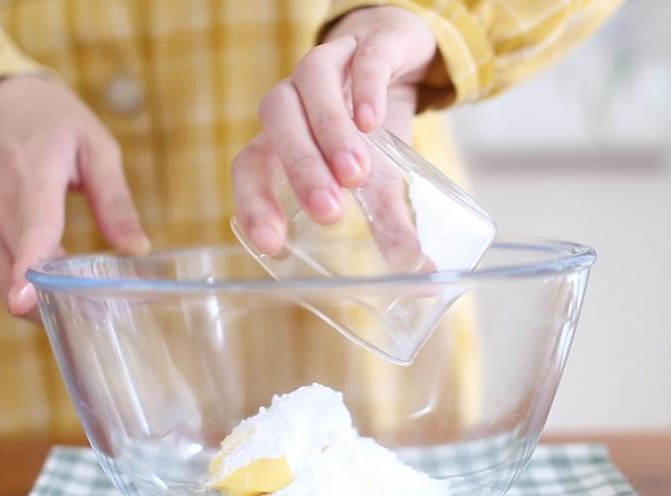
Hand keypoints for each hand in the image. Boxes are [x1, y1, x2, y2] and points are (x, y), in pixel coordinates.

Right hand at [0, 75, 148, 316]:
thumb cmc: (50, 120)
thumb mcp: (95, 146)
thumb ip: (115, 200)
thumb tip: (137, 248)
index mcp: (32, 178)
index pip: (31, 231)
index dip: (27, 271)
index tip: (24, 302)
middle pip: (17, 272)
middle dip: (55, 302)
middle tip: (102, 315)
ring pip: (3, 283)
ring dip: (39, 303)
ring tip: (83, 308)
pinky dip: (24, 290)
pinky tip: (55, 291)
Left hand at [232, 6, 437, 254]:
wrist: (398, 53)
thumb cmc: (370, 129)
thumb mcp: (379, 178)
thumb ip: (389, 222)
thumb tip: (419, 274)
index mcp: (281, 136)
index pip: (251, 165)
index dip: (255, 203)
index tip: (273, 243)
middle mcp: (295, 96)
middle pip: (278, 122)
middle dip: (301, 170)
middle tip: (329, 212)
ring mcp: (330, 64)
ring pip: (310, 84)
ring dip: (328, 131)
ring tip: (355, 176)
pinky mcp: (371, 45)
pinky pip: (361, 59)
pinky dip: (365, 88)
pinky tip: (372, 121)